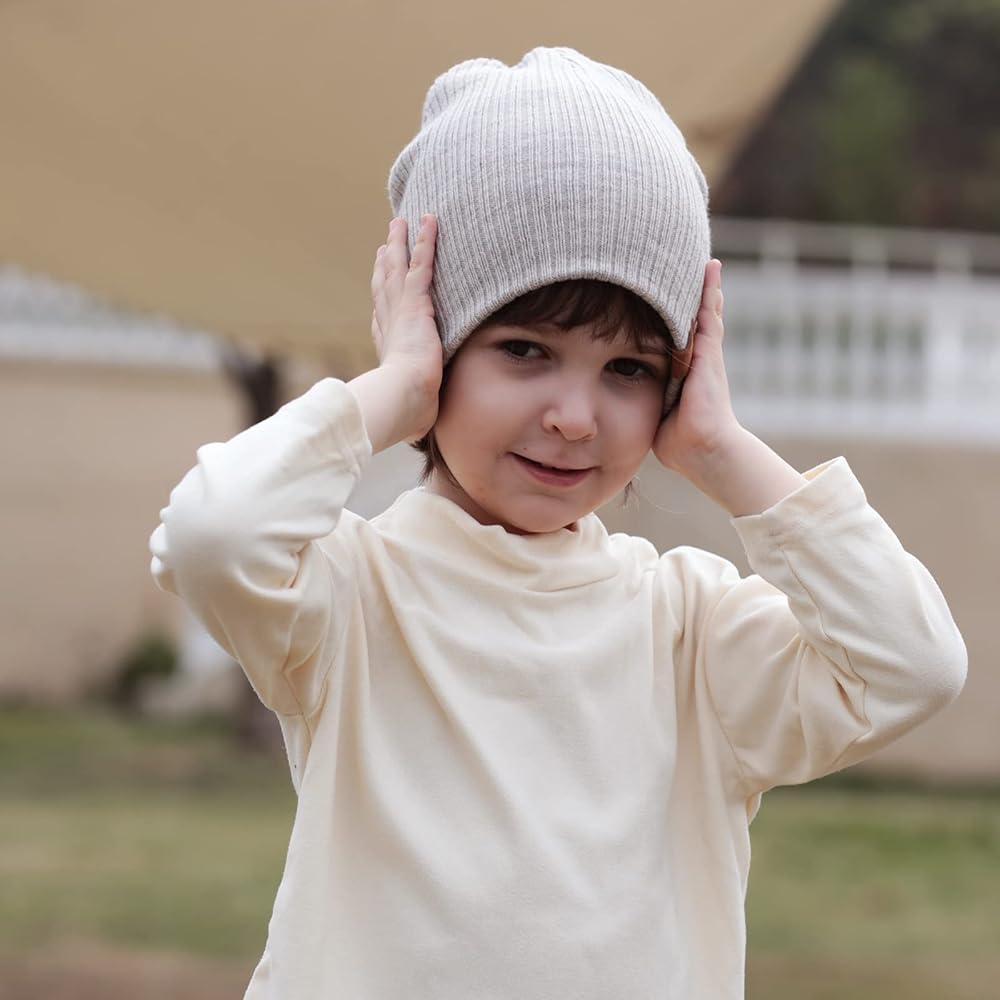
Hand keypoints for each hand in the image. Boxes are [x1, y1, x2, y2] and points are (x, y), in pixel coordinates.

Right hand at [367, 214, 442, 442]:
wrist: (401, 400)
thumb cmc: (404, 414)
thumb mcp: (412, 411)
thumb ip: (414, 413)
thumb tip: (415, 431)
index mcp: (389, 348)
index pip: (385, 317)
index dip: (383, 297)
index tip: (381, 282)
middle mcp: (390, 325)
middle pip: (386, 286)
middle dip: (386, 264)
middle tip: (385, 242)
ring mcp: (401, 312)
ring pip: (400, 269)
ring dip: (401, 244)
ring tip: (401, 222)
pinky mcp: (417, 304)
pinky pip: (423, 265)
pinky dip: (426, 242)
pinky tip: (429, 221)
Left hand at [652, 259, 741, 477]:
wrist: (703, 450)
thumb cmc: (679, 441)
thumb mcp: (654, 411)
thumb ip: (642, 398)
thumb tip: (617, 400)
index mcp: (683, 369)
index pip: (675, 333)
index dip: (670, 311)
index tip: (660, 288)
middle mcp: (696, 357)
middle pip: (692, 316)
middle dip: (687, 292)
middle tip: (683, 261)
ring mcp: (705, 354)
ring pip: (703, 310)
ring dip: (703, 284)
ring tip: (701, 257)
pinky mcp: (710, 353)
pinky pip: (709, 315)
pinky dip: (709, 292)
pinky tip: (709, 270)